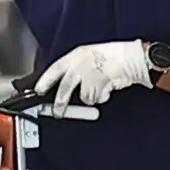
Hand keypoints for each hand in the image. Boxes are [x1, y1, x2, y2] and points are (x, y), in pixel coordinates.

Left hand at [37, 38, 158, 108]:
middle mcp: (80, 65)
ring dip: (92, 97)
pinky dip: (103, 97)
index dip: (45, 81)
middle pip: (64, 89)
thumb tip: (64, 84)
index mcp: (75, 56)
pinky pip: (98, 99)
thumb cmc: (112, 56)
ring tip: (100, 87)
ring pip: (84, 97)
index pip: (54, 69)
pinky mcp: (101, 85)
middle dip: (60, 104)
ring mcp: (90, 76)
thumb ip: (75, 68)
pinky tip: (107, 87)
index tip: (38, 91)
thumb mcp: (89, 56)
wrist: (132, 57)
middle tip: (58, 112)